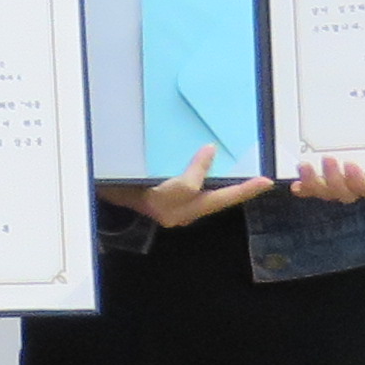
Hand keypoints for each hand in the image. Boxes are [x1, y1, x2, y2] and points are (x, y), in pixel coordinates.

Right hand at [98, 143, 277, 230]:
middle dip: (240, 192)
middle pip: (213, 202)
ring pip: (212, 204)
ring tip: (256, 184)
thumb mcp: (130, 171)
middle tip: (265, 182)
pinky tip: (232, 186)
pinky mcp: (180, 214)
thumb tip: (198, 149)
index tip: (209, 148)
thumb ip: (154, 162)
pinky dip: (220, 194)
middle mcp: (172, 214)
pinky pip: (205, 204)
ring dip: (234, 194)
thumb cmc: (113, 184)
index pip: (185, 187)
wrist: (99, 207)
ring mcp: (177, 216)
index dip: (199, 167)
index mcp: (158, 203)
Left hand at [290, 154, 364, 204]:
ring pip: (326, 193)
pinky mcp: (318, 185)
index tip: (351, 164)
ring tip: (305, 165)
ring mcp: (335, 188)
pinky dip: (303, 188)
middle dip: (334, 177)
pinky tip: (296, 184)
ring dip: (314, 182)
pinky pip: (310, 191)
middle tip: (328, 158)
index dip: (360, 181)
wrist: (354, 140)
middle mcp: (354, 188)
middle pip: (345, 194)